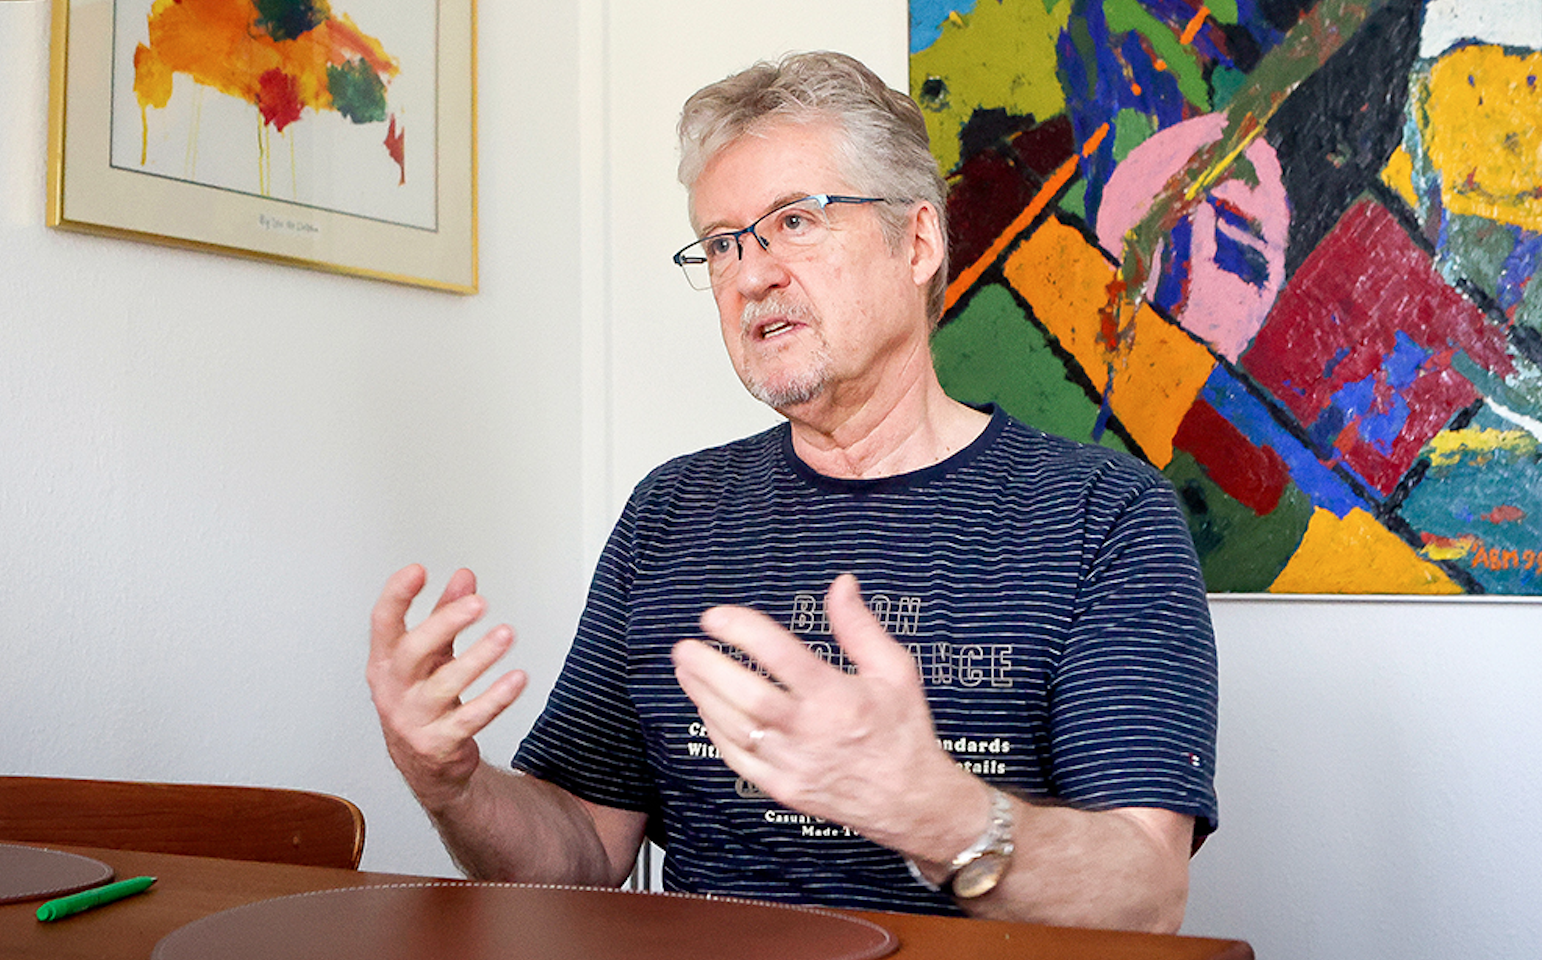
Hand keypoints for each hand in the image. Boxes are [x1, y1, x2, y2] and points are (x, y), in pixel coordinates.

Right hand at [366, 565, 526, 812]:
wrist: (425, 762)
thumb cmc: (423, 699)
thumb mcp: (430, 654)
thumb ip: (445, 614)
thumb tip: (464, 576)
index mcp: (386, 661)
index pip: (383, 623)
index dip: (396, 596)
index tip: (418, 571)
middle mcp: (394, 689)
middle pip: (412, 651)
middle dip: (444, 623)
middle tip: (478, 603)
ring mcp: (414, 718)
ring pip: (445, 685)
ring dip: (479, 657)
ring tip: (506, 634)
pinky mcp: (439, 742)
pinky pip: (470, 718)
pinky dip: (496, 698)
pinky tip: (516, 679)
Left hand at [671, 574, 980, 855]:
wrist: (910, 800)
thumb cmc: (901, 731)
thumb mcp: (894, 670)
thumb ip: (860, 627)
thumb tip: (840, 585)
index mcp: (837, 698)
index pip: (780, 656)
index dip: (743, 631)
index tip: (715, 617)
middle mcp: (810, 732)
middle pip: (746, 696)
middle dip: (708, 667)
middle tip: (685, 645)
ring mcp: (793, 764)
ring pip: (734, 728)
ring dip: (703, 695)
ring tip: (686, 668)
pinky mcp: (783, 788)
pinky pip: (737, 759)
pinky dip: (716, 732)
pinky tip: (707, 708)